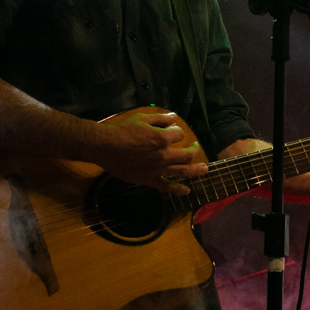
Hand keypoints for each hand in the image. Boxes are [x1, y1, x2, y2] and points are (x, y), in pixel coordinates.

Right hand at [90, 112, 207, 194]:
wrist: (105, 147)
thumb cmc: (123, 131)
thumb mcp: (142, 119)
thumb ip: (161, 118)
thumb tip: (174, 117)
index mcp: (162, 139)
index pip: (179, 134)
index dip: (178, 131)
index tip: (173, 131)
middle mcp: (163, 155)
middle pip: (187, 155)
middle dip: (194, 150)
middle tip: (196, 147)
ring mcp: (158, 169)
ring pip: (183, 171)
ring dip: (196, 170)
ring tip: (204, 169)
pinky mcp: (150, 180)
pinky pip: (167, 187)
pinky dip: (178, 190)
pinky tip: (186, 191)